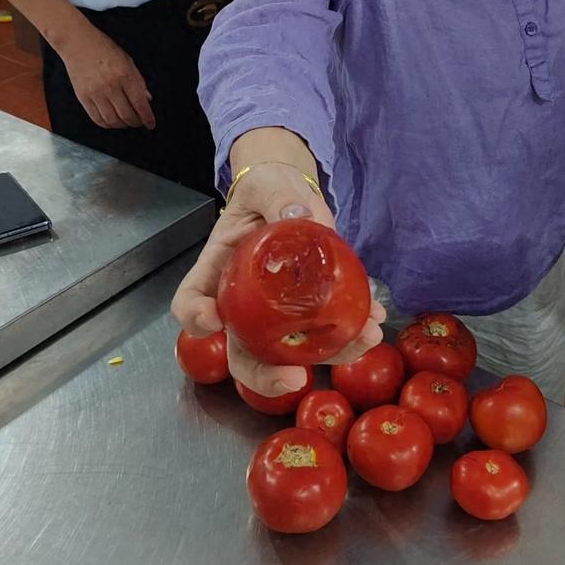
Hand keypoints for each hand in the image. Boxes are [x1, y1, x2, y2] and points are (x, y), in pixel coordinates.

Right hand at [61, 24, 155, 130]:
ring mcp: (95, 93)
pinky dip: (107, 124)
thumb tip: (147, 100)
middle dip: (136, 122)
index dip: (148, 118)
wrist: (77, 43)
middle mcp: (110, 86)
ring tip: (125, 121)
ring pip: (112, 121)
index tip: (151, 124)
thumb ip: (138, 82)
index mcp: (125, 75)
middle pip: (127, 116)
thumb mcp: (128, 61)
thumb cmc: (105, 50)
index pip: (140, 104)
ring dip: (122, 125)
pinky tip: (112, 120)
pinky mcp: (83, 97)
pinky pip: (97, 119)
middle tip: (139, 121)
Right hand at [171, 162, 385, 395]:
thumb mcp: (268, 186)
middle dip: (264, 375)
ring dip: (327, 357)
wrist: (293, 196)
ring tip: (363, 339)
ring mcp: (276, 315)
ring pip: (289, 354)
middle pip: (239, 352)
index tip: (212, 320)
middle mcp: (242, 303)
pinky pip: (325, 336)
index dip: (195, 317)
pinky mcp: (308, 314)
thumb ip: (277, 198)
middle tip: (293, 377)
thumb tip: (297, 213)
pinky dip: (351, 336)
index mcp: (217, 270)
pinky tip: (373, 322)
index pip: (190, 300)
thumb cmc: (268, 191)